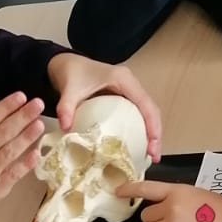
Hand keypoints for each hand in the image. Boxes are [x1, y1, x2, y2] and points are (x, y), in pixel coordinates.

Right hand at [0, 84, 45, 221]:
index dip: (7, 106)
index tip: (21, 96)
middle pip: (3, 132)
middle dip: (22, 117)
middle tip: (38, 104)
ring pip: (10, 152)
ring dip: (27, 137)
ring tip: (40, 124)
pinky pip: (13, 174)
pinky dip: (25, 165)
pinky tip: (37, 154)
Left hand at [47, 52, 161, 160]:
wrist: (66, 64)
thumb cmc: (72, 73)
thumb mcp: (68, 89)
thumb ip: (66, 107)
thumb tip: (66, 127)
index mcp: (123, 79)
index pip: (146, 103)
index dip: (152, 126)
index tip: (152, 147)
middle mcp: (131, 84)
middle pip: (151, 110)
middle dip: (155, 134)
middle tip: (154, 157)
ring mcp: (129, 90)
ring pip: (147, 113)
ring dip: (151, 133)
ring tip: (150, 156)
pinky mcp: (124, 97)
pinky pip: (138, 114)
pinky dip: (141, 130)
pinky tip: (138, 146)